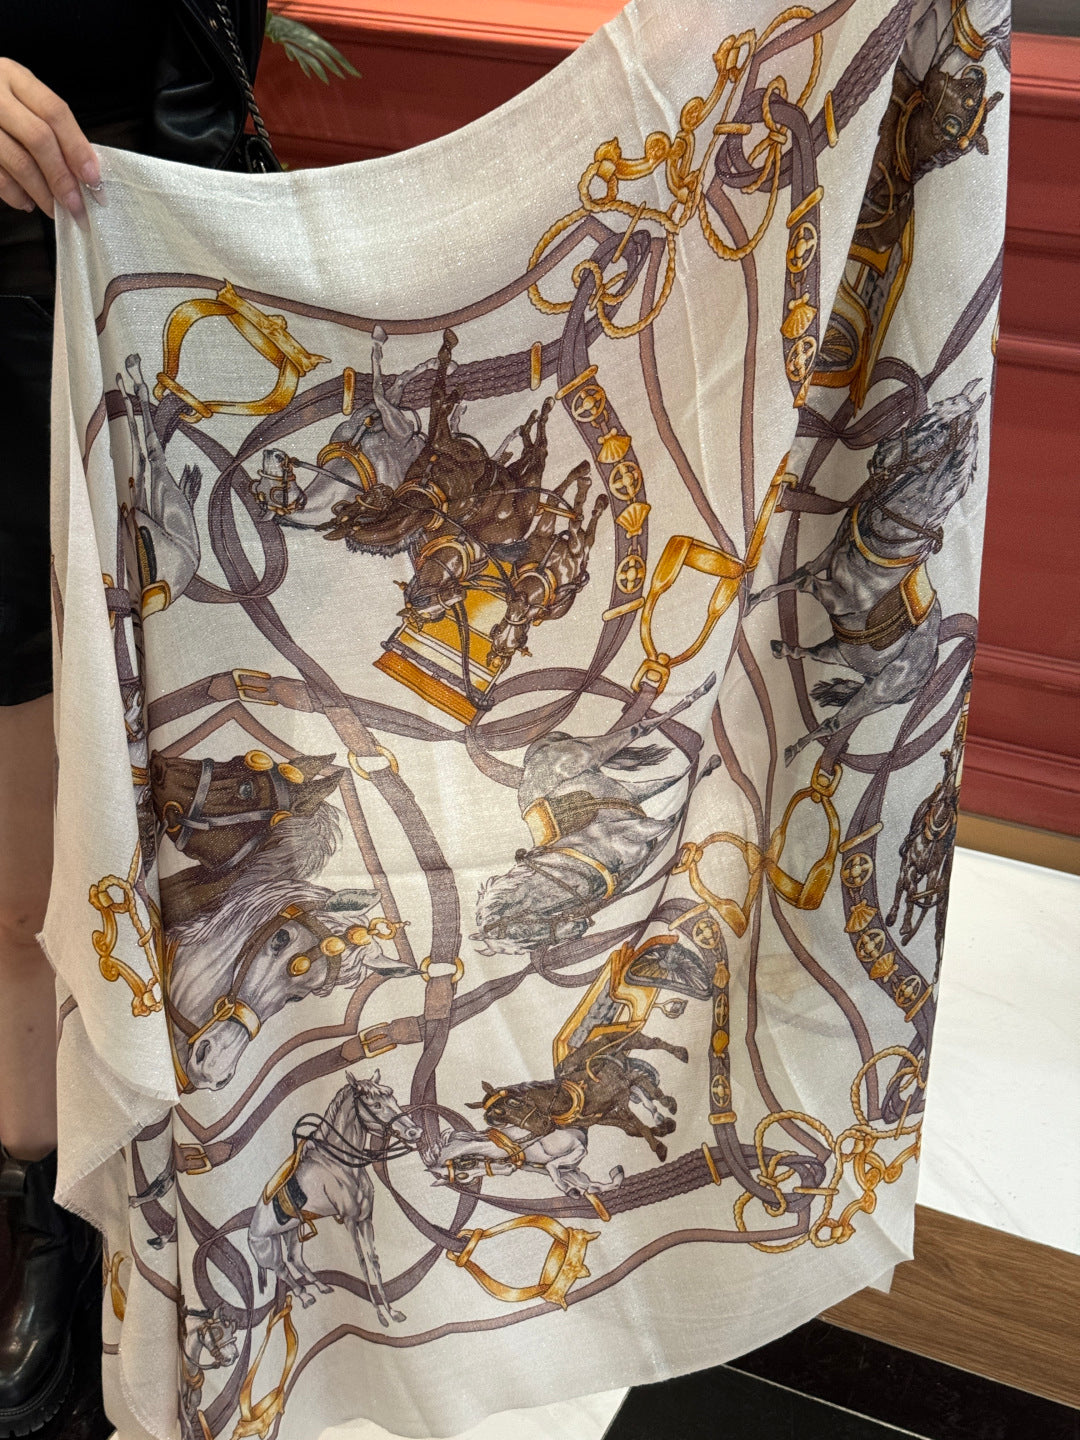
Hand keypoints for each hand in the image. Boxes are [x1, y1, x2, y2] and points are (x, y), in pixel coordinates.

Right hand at [0, 58, 100, 218]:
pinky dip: (16, 195)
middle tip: (76, 205)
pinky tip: (27, 202)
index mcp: (14, 77)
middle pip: (39, 138)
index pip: (55, 112)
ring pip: (18, 161)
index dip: (78, 148)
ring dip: (42, 193)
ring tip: (55, 209)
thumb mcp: (22, 97)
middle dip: (62, 177)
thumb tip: (85, 170)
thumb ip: (51, 125)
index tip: (93, 179)